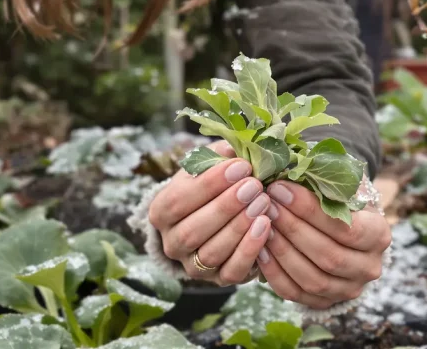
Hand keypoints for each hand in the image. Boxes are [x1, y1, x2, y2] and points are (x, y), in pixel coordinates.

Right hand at [148, 141, 275, 285]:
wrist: (211, 222)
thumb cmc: (210, 188)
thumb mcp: (208, 167)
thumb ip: (218, 156)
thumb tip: (236, 145)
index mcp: (161, 212)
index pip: (178, 199)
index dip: (209, 183)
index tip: (240, 166)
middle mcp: (171, 243)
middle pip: (192, 230)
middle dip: (226, 206)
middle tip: (255, 186)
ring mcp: (192, 266)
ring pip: (211, 252)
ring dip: (239, 227)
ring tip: (263, 203)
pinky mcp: (217, 280)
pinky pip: (231, 272)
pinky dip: (249, 251)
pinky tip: (265, 227)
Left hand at [257, 180, 391, 309]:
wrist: (341, 227)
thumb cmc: (337, 199)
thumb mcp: (339, 184)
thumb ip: (321, 180)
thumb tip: (288, 170)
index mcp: (379, 235)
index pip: (347, 229)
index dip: (310, 210)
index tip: (280, 188)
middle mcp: (369, 267)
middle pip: (329, 255)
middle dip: (293, 229)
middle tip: (267, 204)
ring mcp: (348, 289)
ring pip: (313, 279)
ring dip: (282, 251)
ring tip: (261, 225)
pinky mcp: (324, 302)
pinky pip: (296, 293)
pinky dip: (275, 273)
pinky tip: (259, 249)